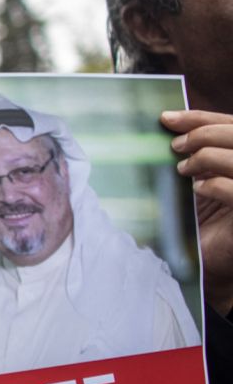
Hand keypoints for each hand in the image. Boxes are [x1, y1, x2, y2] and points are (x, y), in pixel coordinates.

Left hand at [166, 110, 232, 313]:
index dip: (201, 118)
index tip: (166, 118)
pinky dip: (217, 184)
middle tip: (175, 147)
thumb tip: (169, 123)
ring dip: (207, 157)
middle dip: (202, 134)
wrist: (209, 266)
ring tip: (183, 170)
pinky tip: (199, 189)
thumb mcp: (198, 179)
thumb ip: (196, 152)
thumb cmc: (202, 220)